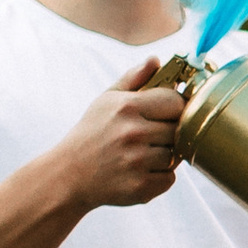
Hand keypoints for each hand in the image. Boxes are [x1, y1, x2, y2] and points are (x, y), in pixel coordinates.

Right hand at [52, 56, 184, 211]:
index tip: (165, 112)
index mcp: (126, 107)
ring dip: (165, 156)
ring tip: (142, 154)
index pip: (176, 101)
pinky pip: (170, 178)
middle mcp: (133, 133)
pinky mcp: (140, 187)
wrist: (67, 176)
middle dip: (169, 132)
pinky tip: (139, 171)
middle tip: (151, 136)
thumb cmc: (91, 134)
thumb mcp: (106, 100)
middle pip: (179, 128)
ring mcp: (137, 162)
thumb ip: (133, 79)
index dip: (174, 106)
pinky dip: (159, 177)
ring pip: (176, 155)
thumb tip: (156, 60)